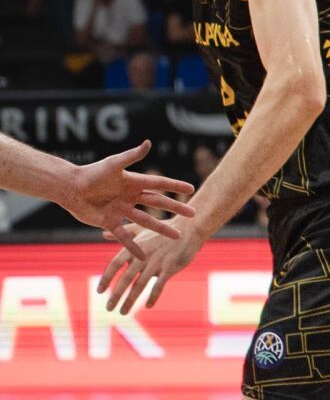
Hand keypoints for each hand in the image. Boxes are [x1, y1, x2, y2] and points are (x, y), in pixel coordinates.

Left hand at [65, 140, 197, 251]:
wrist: (68, 188)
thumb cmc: (90, 174)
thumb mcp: (113, 164)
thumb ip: (131, 156)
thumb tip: (149, 143)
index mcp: (133, 182)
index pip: (159, 184)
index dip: (174, 186)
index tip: (191, 189)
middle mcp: (130, 197)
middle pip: (157, 204)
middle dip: (175, 209)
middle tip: (192, 215)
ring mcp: (122, 211)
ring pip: (146, 221)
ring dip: (161, 229)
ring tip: (178, 236)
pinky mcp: (110, 222)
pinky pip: (125, 236)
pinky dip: (134, 246)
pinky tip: (145, 256)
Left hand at [97, 219, 203, 314]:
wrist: (189, 229)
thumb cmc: (164, 229)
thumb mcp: (142, 228)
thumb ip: (123, 235)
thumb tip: (103, 233)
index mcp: (134, 247)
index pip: (115, 264)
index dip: (106, 278)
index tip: (99, 291)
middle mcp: (143, 256)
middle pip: (126, 278)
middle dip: (116, 295)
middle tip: (109, 309)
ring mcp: (156, 262)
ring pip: (140, 285)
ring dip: (131, 300)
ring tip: (123, 312)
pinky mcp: (170, 268)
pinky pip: (159, 285)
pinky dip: (153, 296)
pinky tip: (148, 306)